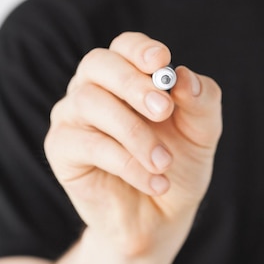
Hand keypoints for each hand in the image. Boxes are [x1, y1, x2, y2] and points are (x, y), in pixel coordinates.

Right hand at [44, 32, 221, 255]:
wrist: (162, 216)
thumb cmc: (179, 166)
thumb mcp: (202, 133)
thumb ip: (201, 102)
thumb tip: (184, 77)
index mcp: (128, 77)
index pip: (125, 47)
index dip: (140, 50)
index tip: (161, 62)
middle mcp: (94, 89)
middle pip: (98, 64)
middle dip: (134, 84)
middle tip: (165, 110)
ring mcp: (73, 117)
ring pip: (91, 103)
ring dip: (135, 134)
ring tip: (164, 163)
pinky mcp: (61, 149)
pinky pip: (88, 144)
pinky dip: (127, 163)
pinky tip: (156, 182)